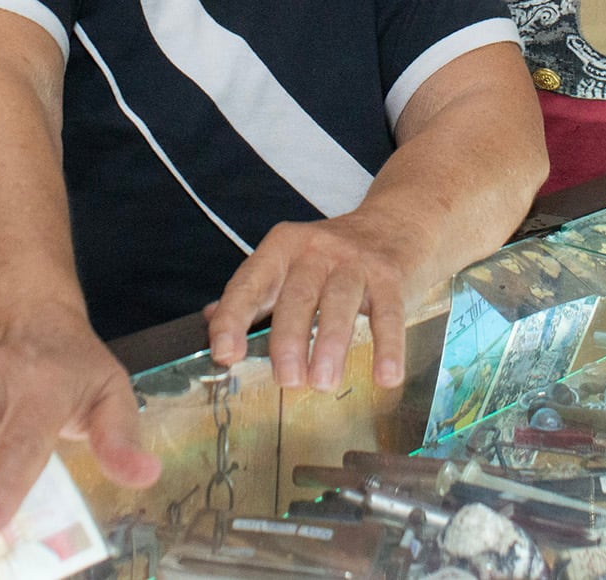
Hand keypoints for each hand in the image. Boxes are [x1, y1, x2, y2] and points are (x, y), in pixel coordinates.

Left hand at [205, 212, 417, 391]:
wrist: (396, 223)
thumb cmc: (334, 255)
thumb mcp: (289, 264)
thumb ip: (253, 293)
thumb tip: (209, 321)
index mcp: (282, 248)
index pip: (250, 283)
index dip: (234, 318)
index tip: (224, 354)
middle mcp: (316, 250)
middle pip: (297, 295)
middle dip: (289, 339)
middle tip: (286, 380)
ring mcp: (356, 262)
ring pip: (339, 303)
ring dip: (330, 345)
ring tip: (323, 383)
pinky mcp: (391, 277)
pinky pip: (389, 314)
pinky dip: (388, 347)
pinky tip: (386, 376)